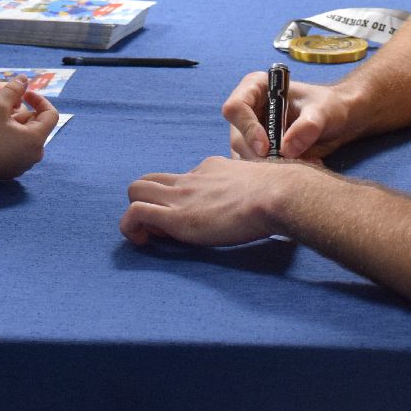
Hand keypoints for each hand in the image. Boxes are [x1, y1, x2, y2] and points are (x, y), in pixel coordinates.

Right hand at [0, 77, 58, 179]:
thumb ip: (13, 90)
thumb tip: (23, 78)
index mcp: (36, 139)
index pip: (51, 114)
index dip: (40, 100)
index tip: (25, 95)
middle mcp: (35, 155)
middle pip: (38, 126)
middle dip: (25, 113)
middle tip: (8, 108)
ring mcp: (24, 164)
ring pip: (28, 138)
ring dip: (18, 126)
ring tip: (0, 121)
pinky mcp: (13, 170)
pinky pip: (19, 150)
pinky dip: (13, 139)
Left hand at [121, 155, 301, 245]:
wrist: (277, 194)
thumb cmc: (280, 194)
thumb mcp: (261, 185)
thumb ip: (253, 192)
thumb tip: (265, 206)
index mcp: (211, 169)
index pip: (180, 179)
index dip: (177, 199)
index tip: (189, 218)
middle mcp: (191, 177)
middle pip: (149, 180)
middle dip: (148, 201)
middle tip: (163, 226)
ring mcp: (180, 195)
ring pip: (135, 191)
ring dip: (135, 213)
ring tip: (150, 235)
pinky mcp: (175, 215)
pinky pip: (134, 213)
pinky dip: (130, 227)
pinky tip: (143, 241)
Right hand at [221, 70, 352, 162]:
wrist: (338, 121)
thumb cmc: (330, 106)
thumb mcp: (324, 111)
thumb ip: (308, 126)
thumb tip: (286, 149)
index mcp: (256, 88)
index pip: (236, 108)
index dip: (248, 129)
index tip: (266, 148)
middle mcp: (248, 111)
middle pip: (238, 138)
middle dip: (260, 156)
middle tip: (289, 165)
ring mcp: (250, 133)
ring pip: (245, 158)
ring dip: (271, 168)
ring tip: (304, 166)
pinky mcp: (258, 153)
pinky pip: (257, 170)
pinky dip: (275, 176)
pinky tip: (300, 171)